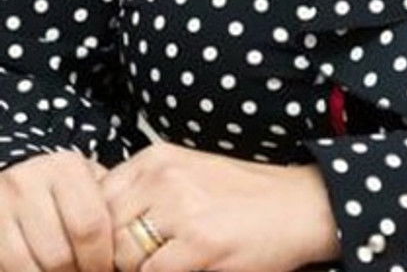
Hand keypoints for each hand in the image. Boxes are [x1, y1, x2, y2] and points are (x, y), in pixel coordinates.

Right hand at [0, 151, 112, 271]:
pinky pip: (11, 269)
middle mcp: (30, 182)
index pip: (91, 226)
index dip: (102, 260)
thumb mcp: (87, 185)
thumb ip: (107, 209)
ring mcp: (4, 207)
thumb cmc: (62, 189)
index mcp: (66, 168)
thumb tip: (130, 251)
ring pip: (33, 268)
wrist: (18, 177)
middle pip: (60, 255)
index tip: (108, 270)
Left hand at [102, 141, 340, 271]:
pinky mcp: (199, 244)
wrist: (299, 206)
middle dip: (114, 256)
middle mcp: (164, 176)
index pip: (96, 199)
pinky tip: (186, 268)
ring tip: (167, 261)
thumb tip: (98, 226)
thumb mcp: (186, 175)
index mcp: (157, 158)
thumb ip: (144, 192)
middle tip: (143, 260)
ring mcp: (181, 209)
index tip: (116, 249)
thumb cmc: (243, 197)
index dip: (101, 233)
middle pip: (104, 230)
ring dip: (137, 268)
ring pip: (122, 256)